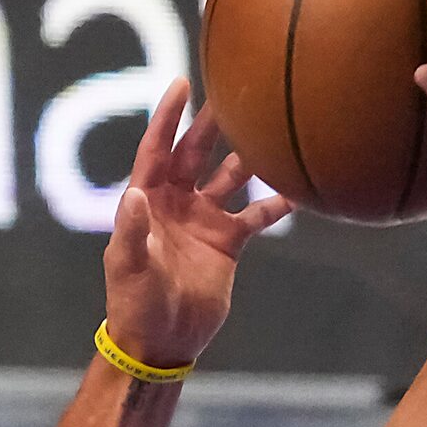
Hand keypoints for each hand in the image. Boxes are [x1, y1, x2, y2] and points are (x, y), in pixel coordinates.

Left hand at [100, 80, 291, 369]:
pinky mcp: (227, 241)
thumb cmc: (135, 304)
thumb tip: (134, 193)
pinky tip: (297, 188)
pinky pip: (255, 215)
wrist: (162, 341)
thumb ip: (131, 231)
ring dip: (247, 156)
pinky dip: (274, 202)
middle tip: (233, 92)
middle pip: (195, 152)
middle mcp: (176, 203)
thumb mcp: (128, 267)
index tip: (181, 85)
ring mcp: (203, 219)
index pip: (157, 150)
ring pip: (229, 177)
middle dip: (212, 123)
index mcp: (147, 202)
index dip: (168, 118)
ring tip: (270, 129)